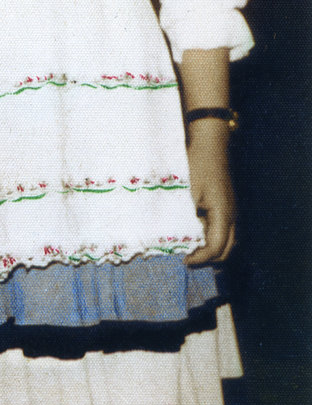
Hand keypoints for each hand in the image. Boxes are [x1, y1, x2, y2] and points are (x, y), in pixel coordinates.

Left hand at [184, 121, 236, 264]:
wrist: (208, 143)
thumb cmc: (196, 164)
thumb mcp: (186, 191)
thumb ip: (183, 216)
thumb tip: (173, 237)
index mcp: (223, 214)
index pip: (216, 247)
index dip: (201, 258)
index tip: (184, 261)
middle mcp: (230, 215)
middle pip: (225, 249)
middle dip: (207, 258)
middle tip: (187, 259)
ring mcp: (228, 210)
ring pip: (225, 240)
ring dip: (209, 248)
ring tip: (188, 249)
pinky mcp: (223, 205)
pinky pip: (220, 229)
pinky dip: (209, 237)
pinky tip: (192, 233)